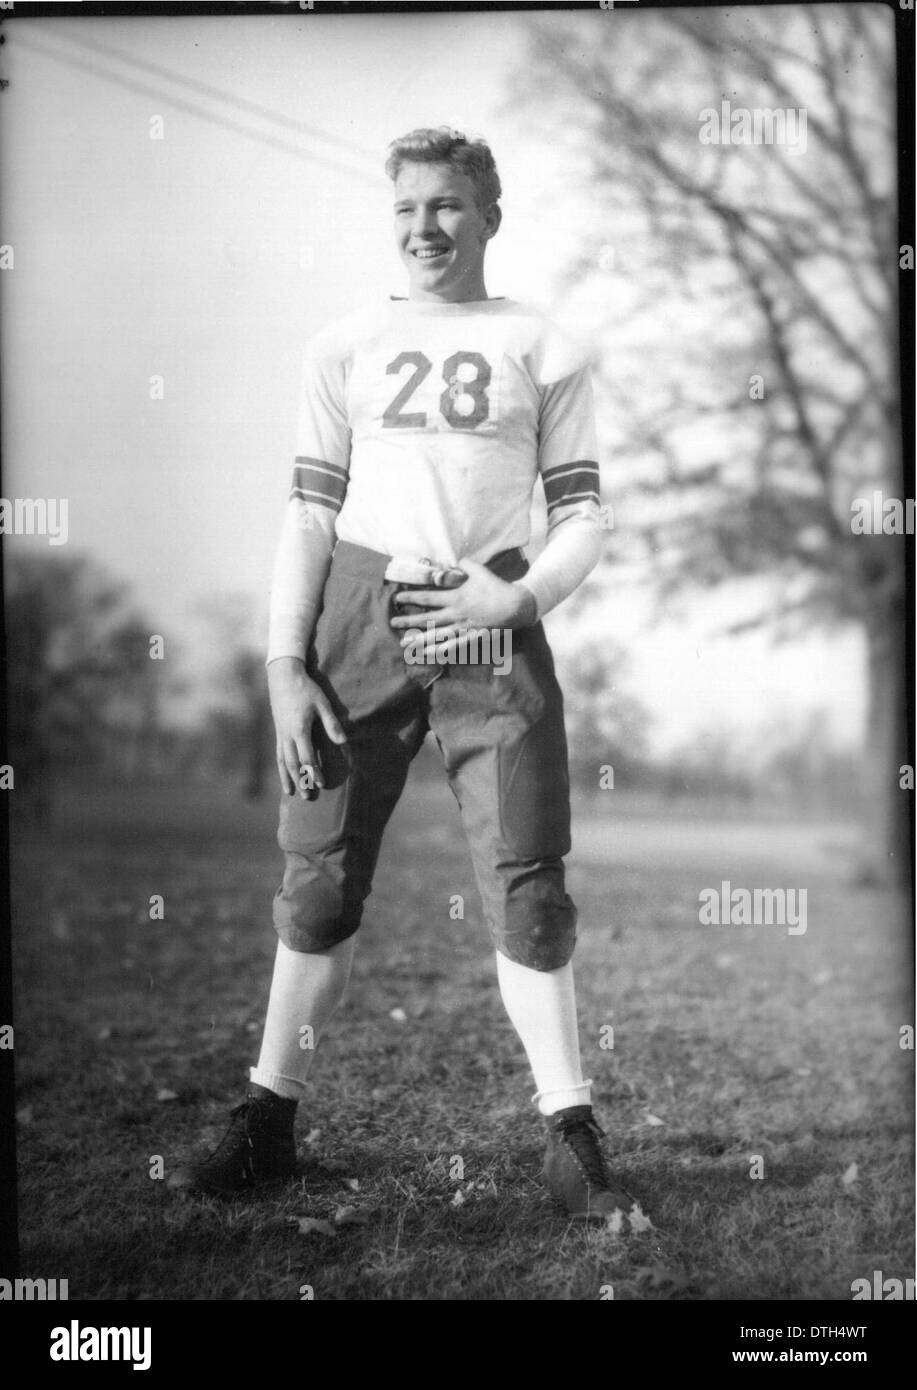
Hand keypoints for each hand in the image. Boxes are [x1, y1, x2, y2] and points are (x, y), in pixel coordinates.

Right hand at [268, 657, 346, 797]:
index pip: (307, 756)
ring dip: (288, 778)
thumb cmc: (306, 690)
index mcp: (300, 729)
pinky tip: (284, 776)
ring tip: (292, 793)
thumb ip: (332, 724)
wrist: (283, 677)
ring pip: (283, 761)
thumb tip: (343, 742)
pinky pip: (278, 754)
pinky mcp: (278, 732)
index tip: (320, 783)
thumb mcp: (323, 704)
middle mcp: (287, 735)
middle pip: (293, 763)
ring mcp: (280, 734)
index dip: (313, 771)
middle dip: (301, 780)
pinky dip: (281, 767)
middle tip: (307, 796)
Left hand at [390, 558, 535, 661]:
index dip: (411, 598)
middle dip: (408, 621)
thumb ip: (464, 564)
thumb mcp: (479, 570)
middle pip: (427, 619)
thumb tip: (455, 561)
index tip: (397, 600)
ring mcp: (462, 628)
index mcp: (456, 597)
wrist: (515, 606)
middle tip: (392, 623)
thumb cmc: (496, 587)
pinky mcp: (470, 637)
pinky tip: (427, 654)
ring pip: (436, 635)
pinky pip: (451, 646)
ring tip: (404, 642)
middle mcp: (456, 614)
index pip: (428, 598)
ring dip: (419, 639)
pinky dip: (438, 650)